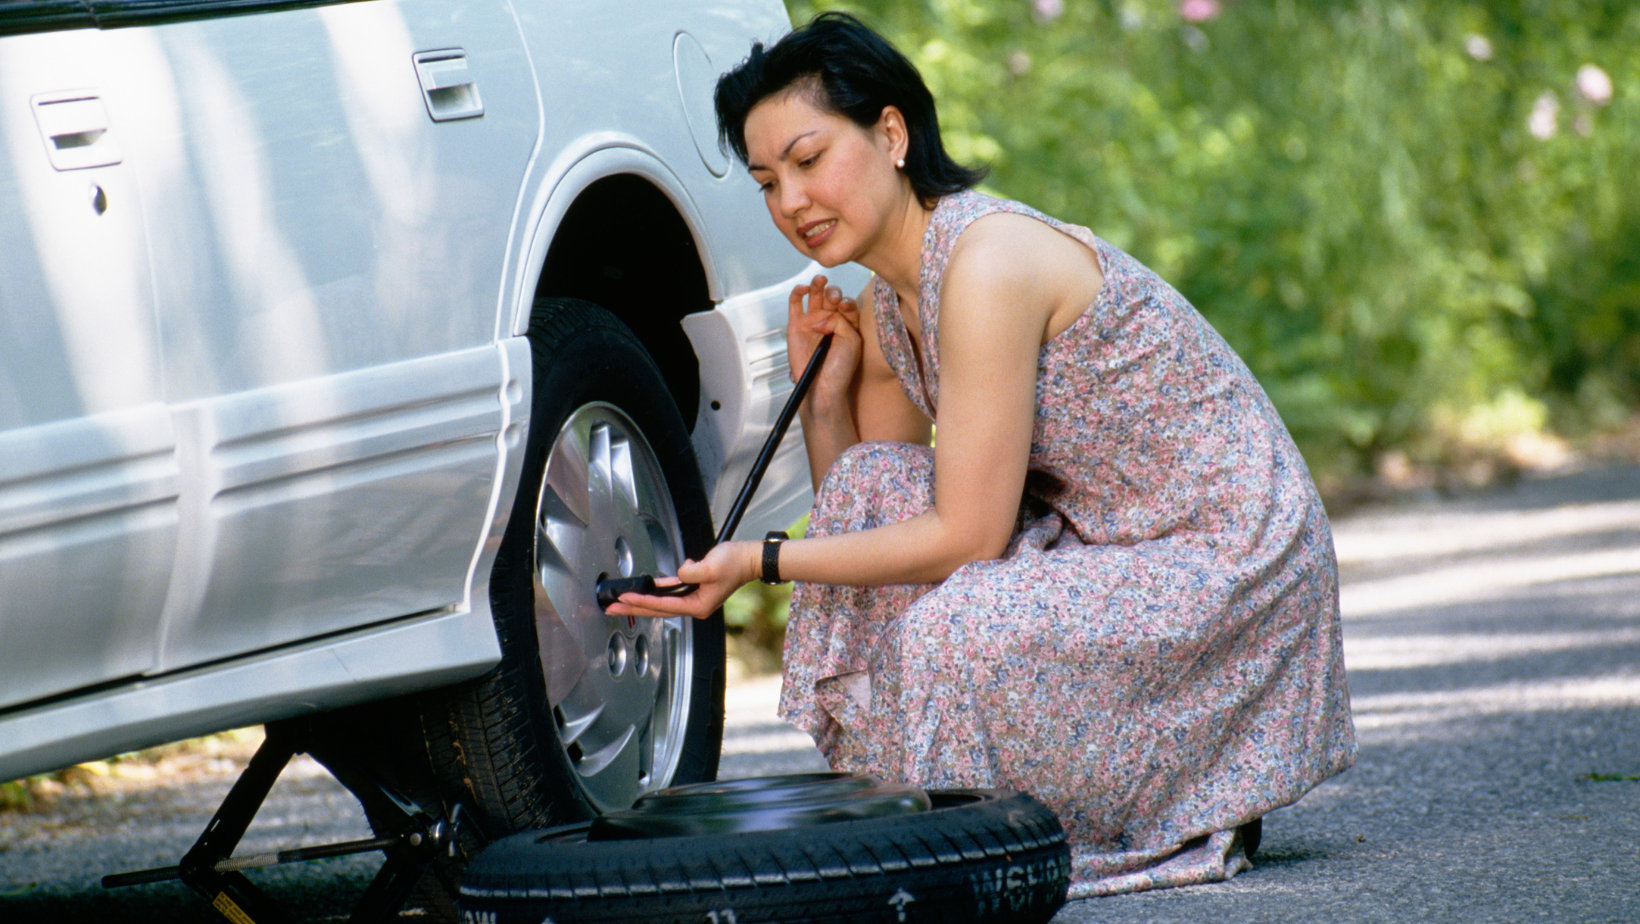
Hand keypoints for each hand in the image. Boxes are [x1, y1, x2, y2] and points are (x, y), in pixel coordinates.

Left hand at [604, 541, 759, 620]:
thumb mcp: (711, 567)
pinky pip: (669, 592)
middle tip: (612, 608)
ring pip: (660, 603)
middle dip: (634, 608)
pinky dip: (655, 591)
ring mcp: (693, 598)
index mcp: (698, 606)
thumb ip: (690, 572)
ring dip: (641, 601)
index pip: (662, 606)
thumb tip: (677, 573)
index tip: (624, 597)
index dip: (641, 601)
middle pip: (657, 610)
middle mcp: (694, 606)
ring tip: (622, 601)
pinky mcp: (693, 589)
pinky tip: (644, 588)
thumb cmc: (735, 564)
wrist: (749, 558)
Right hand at [788, 275, 861, 414]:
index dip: (846, 302)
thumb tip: (821, 316)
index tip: (844, 307)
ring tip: (820, 281)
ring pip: (814, 295)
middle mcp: (829, 320)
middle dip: (833, 292)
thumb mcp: (851, 340)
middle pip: (831, 296)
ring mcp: (812, 321)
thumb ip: (841, 321)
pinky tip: (803, 288)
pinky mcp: (796, 325)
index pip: (847, 304)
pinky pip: (795, 303)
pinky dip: (798, 292)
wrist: (823, 385)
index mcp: (846, 324)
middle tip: (833, 298)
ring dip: (817, 285)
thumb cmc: (840, 367)